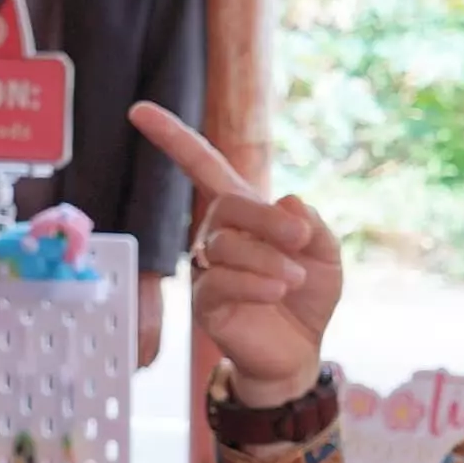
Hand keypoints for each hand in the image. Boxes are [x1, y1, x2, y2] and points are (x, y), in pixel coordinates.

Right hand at [129, 104, 339, 407]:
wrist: (301, 351)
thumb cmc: (308, 296)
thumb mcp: (325, 254)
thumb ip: (312, 225)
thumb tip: (287, 199)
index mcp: (243, 213)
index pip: (203, 166)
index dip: (173, 138)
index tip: (139, 111)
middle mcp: (218, 235)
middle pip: (228, 207)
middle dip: (267, 220)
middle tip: (298, 238)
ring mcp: (207, 269)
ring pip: (225, 246)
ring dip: (267, 259)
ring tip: (295, 280)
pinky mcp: (205, 303)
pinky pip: (219, 281)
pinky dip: (254, 282)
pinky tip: (277, 291)